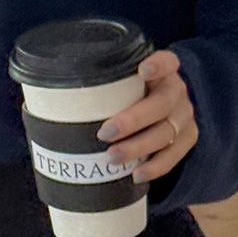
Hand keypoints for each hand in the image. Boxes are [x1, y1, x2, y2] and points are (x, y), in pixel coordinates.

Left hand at [96, 50, 198, 182]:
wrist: (159, 111)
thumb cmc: (130, 94)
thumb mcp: (122, 82)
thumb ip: (102, 84)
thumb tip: (50, 98)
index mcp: (163, 71)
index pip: (167, 62)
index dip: (158, 65)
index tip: (142, 71)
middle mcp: (177, 92)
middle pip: (162, 105)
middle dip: (133, 120)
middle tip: (104, 134)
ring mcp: (184, 116)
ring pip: (166, 133)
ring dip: (138, 148)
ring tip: (112, 158)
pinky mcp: (187, 138)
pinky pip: (174, 156)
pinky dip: (155, 167)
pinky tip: (136, 175)